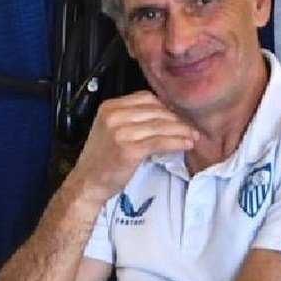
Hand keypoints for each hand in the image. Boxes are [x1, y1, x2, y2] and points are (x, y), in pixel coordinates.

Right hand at [71, 91, 197, 204]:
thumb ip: (130, 118)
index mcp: (109, 108)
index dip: (165, 106)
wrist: (87, 183)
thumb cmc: (101, 160)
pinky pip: (160, 141)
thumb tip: (164, 115)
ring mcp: (121, 132)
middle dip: (177, 118)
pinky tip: (186, 144)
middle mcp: (114, 116)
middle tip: (190, 127)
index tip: (177, 116)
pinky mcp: (129, 149)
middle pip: (156, 110)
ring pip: (160, 126)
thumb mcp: (110, 130)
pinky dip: (176, 142)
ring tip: (193, 136)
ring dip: (181, 130)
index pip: (145, 98)